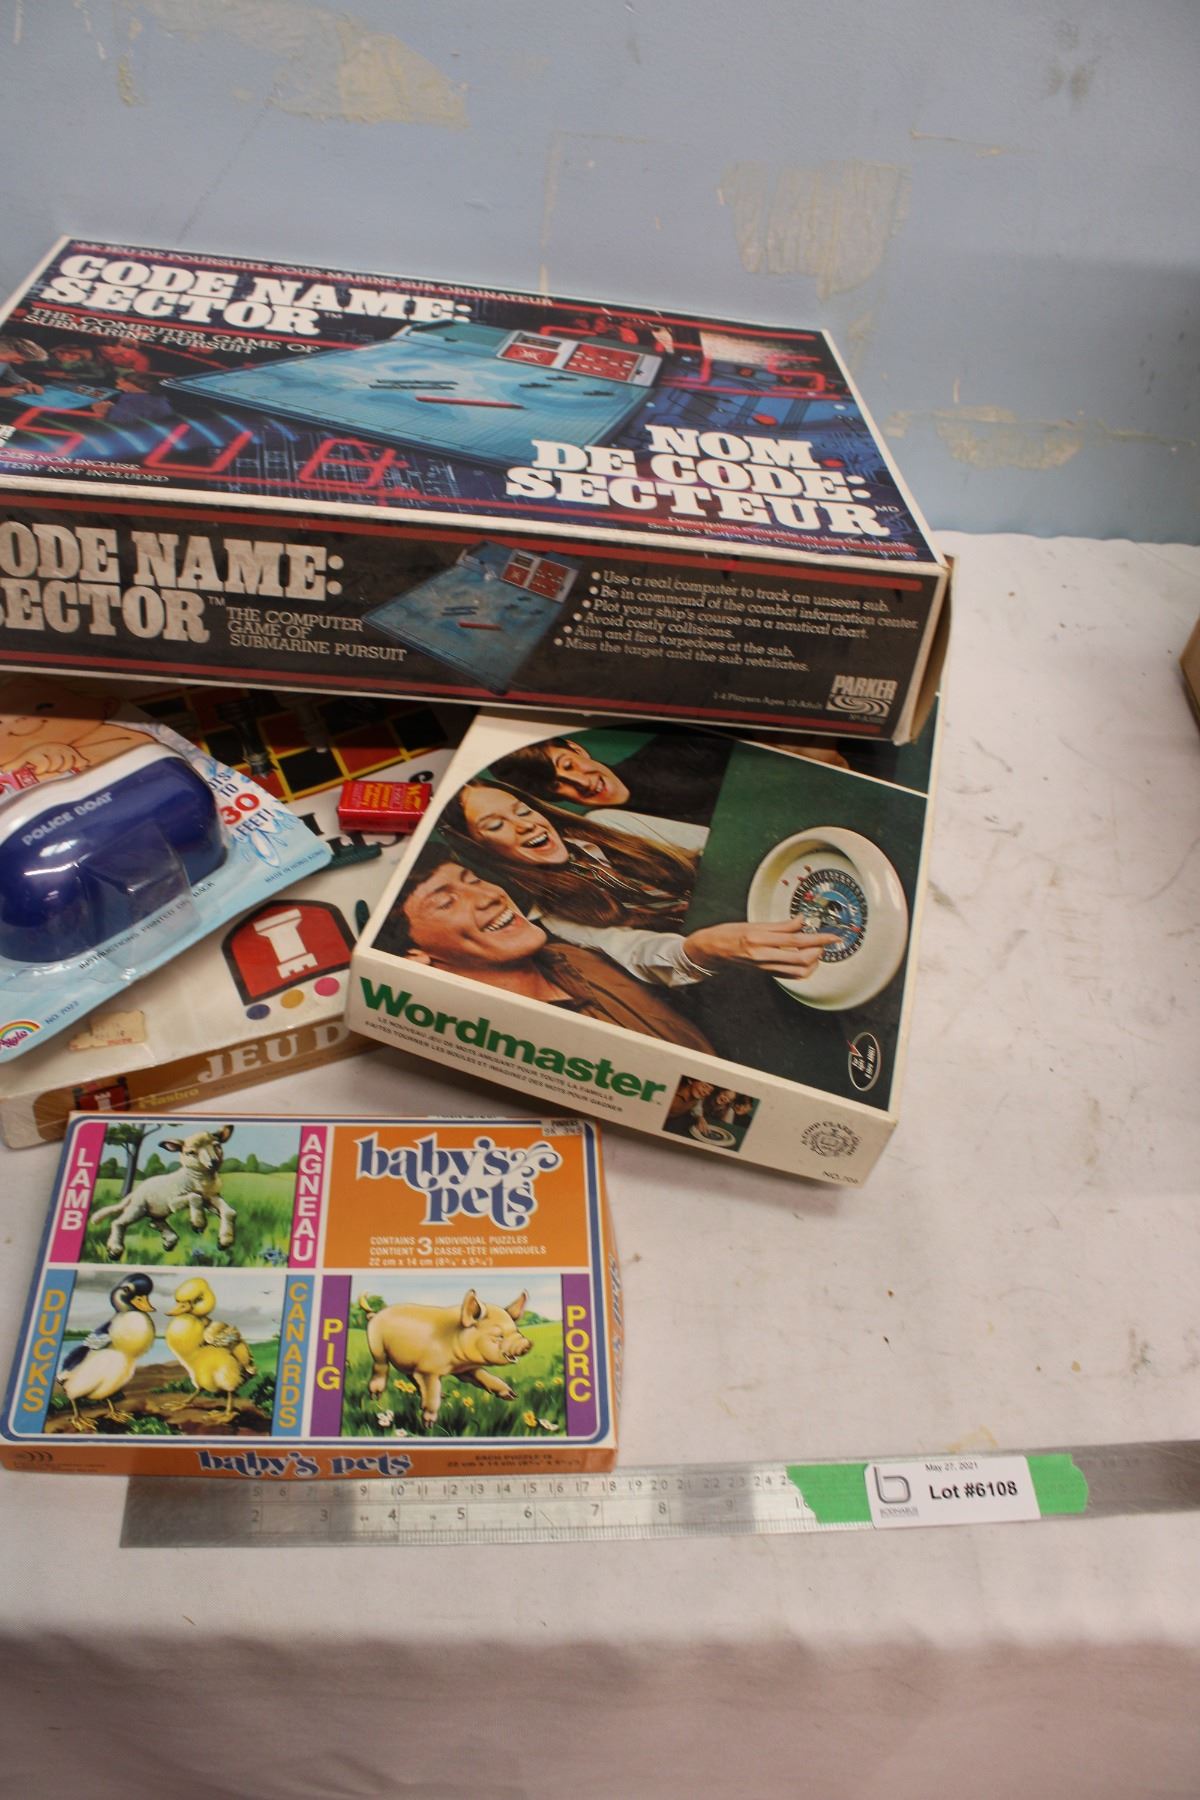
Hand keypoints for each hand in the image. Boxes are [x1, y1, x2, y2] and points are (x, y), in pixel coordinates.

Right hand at [682, 919, 839, 977]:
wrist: (712, 950)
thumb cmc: (729, 934)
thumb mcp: (754, 923)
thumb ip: (781, 925)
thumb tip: (801, 921)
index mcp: (760, 939)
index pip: (797, 940)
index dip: (818, 939)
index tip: (832, 936)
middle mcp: (764, 956)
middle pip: (801, 959)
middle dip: (819, 951)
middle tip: (825, 941)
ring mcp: (765, 967)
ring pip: (799, 971)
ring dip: (813, 961)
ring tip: (816, 949)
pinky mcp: (766, 973)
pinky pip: (790, 976)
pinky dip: (803, 969)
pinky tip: (806, 960)